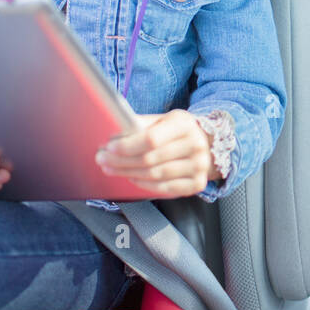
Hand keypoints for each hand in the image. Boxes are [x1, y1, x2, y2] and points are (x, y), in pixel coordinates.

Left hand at [96, 110, 219, 197]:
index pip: (151, 139)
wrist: (208, 144)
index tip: (108, 147)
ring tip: (111, 169)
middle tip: (101, 160)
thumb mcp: (163, 120)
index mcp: (185, 124)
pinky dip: (144, 185)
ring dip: (128, 174)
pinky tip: (131, 178)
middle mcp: (196, 145)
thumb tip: (113, 134)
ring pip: (155, 175)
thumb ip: (141, 125)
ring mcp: (199, 166)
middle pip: (150, 159)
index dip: (127, 146)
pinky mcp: (198, 183)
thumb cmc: (177, 131)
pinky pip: (164, 188)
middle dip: (121, 161)